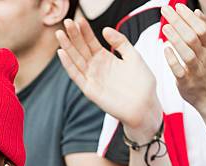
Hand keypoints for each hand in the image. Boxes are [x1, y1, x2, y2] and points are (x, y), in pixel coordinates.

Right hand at [55, 18, 161, 141]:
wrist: (145, 105)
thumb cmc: (142, 84)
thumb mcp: (134, 57)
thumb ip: (121, 43)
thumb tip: (105, 29)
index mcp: (106, 59)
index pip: (91, 42)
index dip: (85, 31)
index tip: (80, 19)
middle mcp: (96, 67)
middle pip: (81, 49)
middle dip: (73, 35)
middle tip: (67, 21)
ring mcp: (92, 78)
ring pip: (76, 60)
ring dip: (67, 47)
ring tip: (60, 33)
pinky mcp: (90, 90)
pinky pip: (76, 76)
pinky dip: (68, 65)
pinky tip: (62, 53)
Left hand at [160, 4, 205, 109]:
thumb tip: (197, 13)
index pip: (202, 27)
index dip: (189, 16)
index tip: (177, 6)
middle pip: (194, 37)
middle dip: (179, 22)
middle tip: (166, 10)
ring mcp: (197, 70)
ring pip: (187, 53)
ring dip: (176, 39)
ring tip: (165, 27)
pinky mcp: (187, 82)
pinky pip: (180, 71)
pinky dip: (173, 60)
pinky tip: (166, 49)